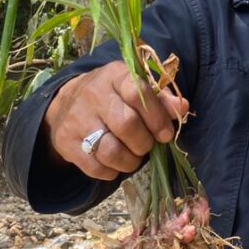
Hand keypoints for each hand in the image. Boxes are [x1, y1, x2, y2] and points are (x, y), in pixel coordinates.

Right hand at [43, 61, 189, 180]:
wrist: (65, 104)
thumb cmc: (111, 96)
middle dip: (144, 142)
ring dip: (130, 161)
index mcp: (114, 76)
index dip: (156, 117)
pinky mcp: (66, 142)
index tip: (165, 134)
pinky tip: (115, 164)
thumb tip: (182, 107)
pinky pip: (95, 168)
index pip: (137, 93)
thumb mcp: (133, 88)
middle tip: (147, 146)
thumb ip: (160, 98)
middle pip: (126, 124)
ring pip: (110, 150)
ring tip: (133, 158)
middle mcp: (93, 95)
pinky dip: (111, 172)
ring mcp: (77, 119)